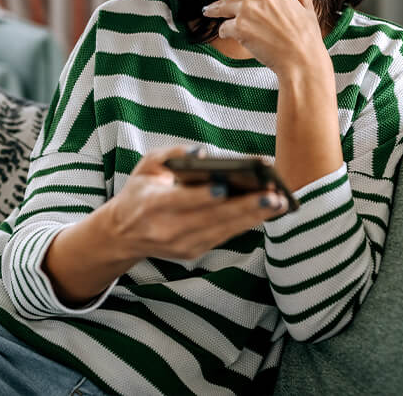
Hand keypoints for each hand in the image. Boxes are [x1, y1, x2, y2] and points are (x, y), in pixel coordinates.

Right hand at [107, 145, 288, 260]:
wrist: (123, 234)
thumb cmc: (141, 191)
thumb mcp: (147, 166)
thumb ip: (173, 154)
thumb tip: (203, 151)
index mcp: (151, 205)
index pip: (181, 201)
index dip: (204, 196)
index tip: (226, 186)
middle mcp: (167, 230)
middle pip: (211, 219)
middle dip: (245, 207)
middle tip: (273, 196)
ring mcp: (181, 245)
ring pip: (223, 231)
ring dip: (253, 218)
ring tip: (279, 203)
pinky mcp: (193, 252)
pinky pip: (223, 236)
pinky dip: (245, 224)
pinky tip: (266, 212)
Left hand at [200, 0, 324, 74]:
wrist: (301, 59)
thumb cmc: (306, 38)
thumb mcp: (307, 11)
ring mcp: (247, 8)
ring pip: (220, 5)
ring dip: (211, 9)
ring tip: (207, 11)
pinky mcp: (240, 26)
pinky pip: (223, 27)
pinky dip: (223, 31)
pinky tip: (226, 34)